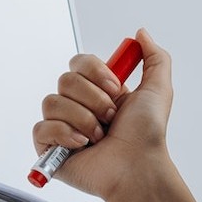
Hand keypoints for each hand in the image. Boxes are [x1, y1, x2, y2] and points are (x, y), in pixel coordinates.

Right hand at [34, 29, 171, 201]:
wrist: (138, 168)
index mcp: (98, 91)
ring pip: (52, 102)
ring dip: (83, 119)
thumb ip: (154, 57)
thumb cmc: (147, 136)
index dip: (95, 72)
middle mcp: (78, 106)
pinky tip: (82, 145)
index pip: (79, 62)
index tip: (116, 88)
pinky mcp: (49, 147)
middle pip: (65, 80)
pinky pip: (42, 127)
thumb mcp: (159, 89)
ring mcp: (62, 126)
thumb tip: (141, 33)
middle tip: (111, 117)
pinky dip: (65, 134)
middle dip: (93, 99)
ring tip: (99, 136)